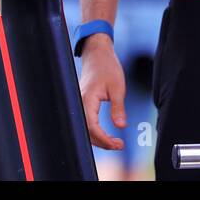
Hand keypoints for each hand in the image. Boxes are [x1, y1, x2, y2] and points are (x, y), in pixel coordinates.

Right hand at [79, 35, 126, 150]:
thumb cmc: (107, 68)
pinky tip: (106, 135)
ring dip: (98, 138)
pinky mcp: (82, 104)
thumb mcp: (117, 87)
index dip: (104, 139)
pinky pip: (85, 122)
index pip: (92, 127)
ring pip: (85, 128)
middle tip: (119, 145)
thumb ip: (118, 108)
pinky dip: (95, 131)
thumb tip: (121, 126)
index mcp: (87, 99)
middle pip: (86, 131)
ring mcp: (79, 104)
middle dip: (102, 142)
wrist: (97, 54)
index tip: (118, 144)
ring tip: (115, 142)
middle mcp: (79, 103)